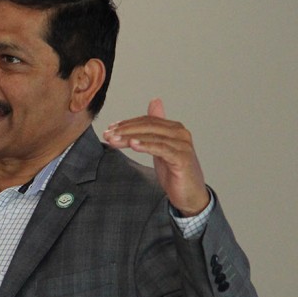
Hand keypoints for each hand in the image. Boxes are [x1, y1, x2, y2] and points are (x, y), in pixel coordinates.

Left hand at [104, 98, 210, 215]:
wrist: (190, 195)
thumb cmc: (175, 172)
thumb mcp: (161, 147)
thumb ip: (155, 128)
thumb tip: (155, 101)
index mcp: (174, 129)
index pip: (147, 120)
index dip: (127, 123)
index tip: (110, 128)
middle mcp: (180, 134)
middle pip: (149, 126)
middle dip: (125, 129)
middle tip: (108, 134)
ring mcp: (182, 146)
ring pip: (152, 137)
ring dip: (130, 137)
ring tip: (114, 140)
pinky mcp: (182, 159)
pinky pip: (161, 149)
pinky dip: (146, 145)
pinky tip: (133, 145)